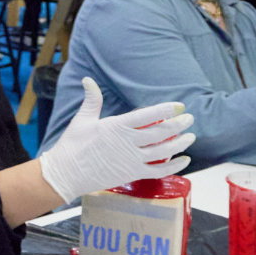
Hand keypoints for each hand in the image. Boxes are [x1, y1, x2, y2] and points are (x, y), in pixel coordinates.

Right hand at [37, 79, 195, 202]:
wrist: (65, 173)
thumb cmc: (72, 146)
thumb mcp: (82, 119)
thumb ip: (92, 99)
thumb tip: (88, 80)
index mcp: (117, 126)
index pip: (148, 115)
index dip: (166, 110)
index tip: (179, 106)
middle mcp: (128, 143)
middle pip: (161, 133)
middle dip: (179, 124)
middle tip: (189, 119)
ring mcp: (132, 160)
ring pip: (164, 151)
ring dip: (180, 143)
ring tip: (190, 137)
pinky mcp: (132, 174)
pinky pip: (159, 171)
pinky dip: (174, 166)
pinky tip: (184, 160)